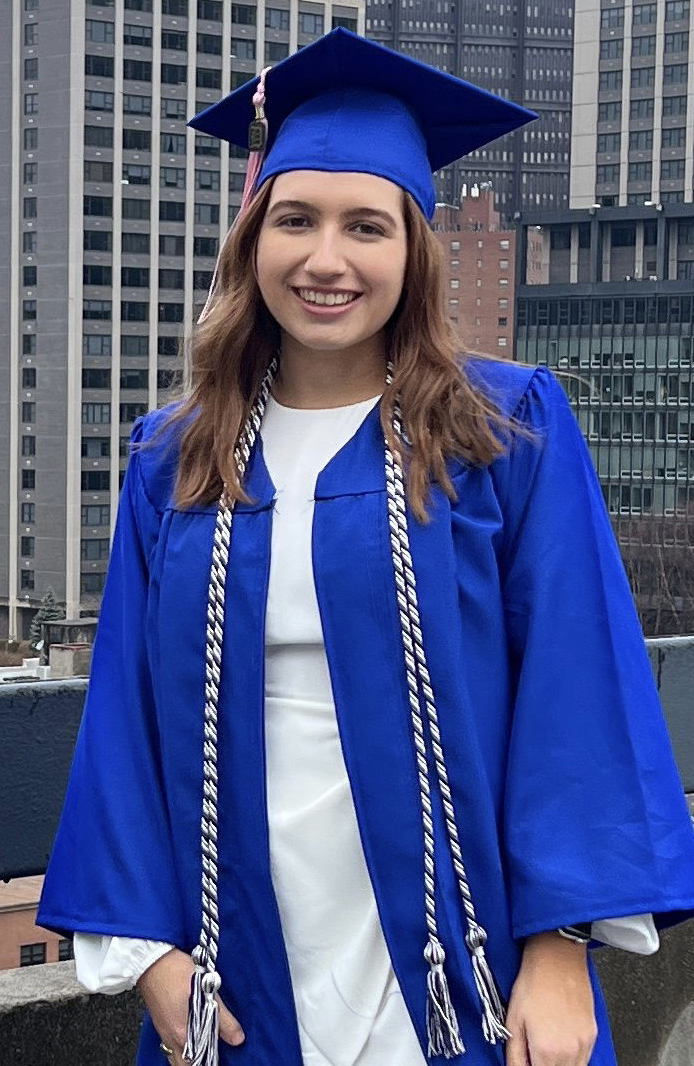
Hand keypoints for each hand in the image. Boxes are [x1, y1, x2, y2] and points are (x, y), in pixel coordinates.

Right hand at [137, 948, 244, 1063]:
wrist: (151, 960)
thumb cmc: (175, 971)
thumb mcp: (206, 991)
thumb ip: (222, 1018)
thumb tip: (237, 1038)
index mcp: (183, 1034)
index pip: (200, 1062)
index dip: (212, 1061)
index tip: (221, 1058)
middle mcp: (171, 1038)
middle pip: (186, 1065)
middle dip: (200, 1062)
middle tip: (213, 1056)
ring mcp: (164, 1032)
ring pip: (177, 1058)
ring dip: (190, 1057)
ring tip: (204, 1049)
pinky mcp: (160, 1023)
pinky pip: (171, 1046)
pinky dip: (182, 1047)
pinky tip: (191, 1037)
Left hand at [505, 932, 597, 1065]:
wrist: (557, 956)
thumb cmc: (534, 981)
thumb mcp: (513, 1020)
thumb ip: (515, 1055)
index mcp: (547, 1051)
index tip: (526, 1060)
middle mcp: (570, 1052)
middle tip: (533, 1054)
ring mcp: (585, 1044)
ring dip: (558, 1065)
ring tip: (544, 1047)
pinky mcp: (593, 1034)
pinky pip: (584, 1059)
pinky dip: (571, 1059)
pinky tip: (558, 1042)